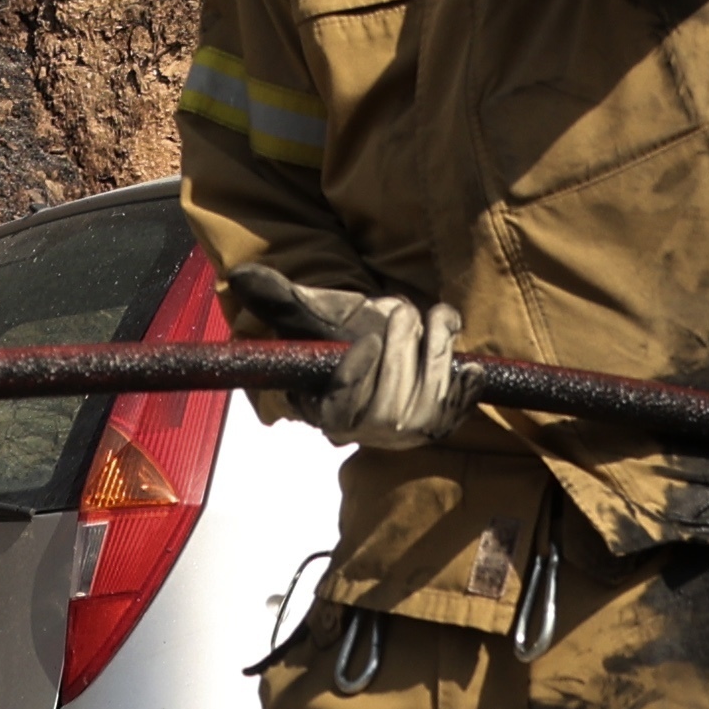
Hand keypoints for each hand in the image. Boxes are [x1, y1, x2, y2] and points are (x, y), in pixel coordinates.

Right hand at [229, 263, 465, 448]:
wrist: (384, 349)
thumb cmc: (345, 333)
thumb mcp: (315, 315)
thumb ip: (281, 299)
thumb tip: (240, 275)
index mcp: (330, 412)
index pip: (343, 408)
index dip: (356, 376)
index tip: (367, 341)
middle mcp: (368, 432)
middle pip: (390, 404)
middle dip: (402, 350)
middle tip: (403, 311)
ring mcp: (407, 433)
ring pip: (427, 404)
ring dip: (437, 354)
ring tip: (438, 317)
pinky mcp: (440, 425)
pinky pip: (458, 413)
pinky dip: (466, 388)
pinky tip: (467, 364)